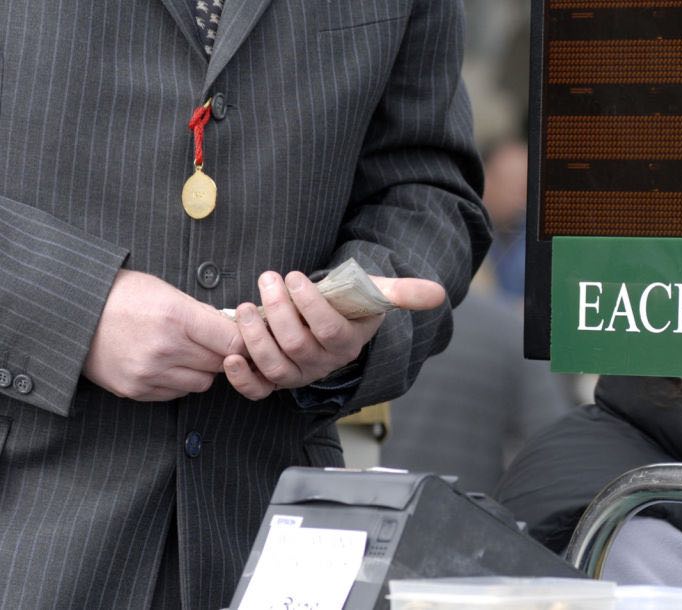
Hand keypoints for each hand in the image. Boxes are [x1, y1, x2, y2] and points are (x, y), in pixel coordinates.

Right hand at [84, 270, 244, 400]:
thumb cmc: (123, 295)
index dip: (244, 341)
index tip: (245, 338)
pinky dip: (178, 382)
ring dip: (201, 370)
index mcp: (177, 317)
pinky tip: (165, 363)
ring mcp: (148, 373)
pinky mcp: (134, 390)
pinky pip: (176, 394)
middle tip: (211, 342)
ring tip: (185, 351)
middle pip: (220, 364)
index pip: (234, 341)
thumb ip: (203, 314)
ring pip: (201, 383)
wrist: (71, 312)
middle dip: (222, 354)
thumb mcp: (167, 291)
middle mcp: (164, 349)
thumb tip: (235, 329)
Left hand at [224, 270, 444, 399]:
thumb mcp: (377, 293)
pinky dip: (241, 378)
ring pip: (274, 364)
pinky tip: (231, 355)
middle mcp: (323, 364)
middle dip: (278, 310)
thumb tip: (438, 293)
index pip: (330, 330)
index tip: (295, 276)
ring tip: (245, 306)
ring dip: (254, 336)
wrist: (329, 317)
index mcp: (349, 344)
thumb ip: (405, 292)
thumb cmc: (350, 303)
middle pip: (296, 345)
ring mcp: (296, 374)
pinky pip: (256, 390)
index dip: (310, 305)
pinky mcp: (272, 380)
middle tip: (269, 280)